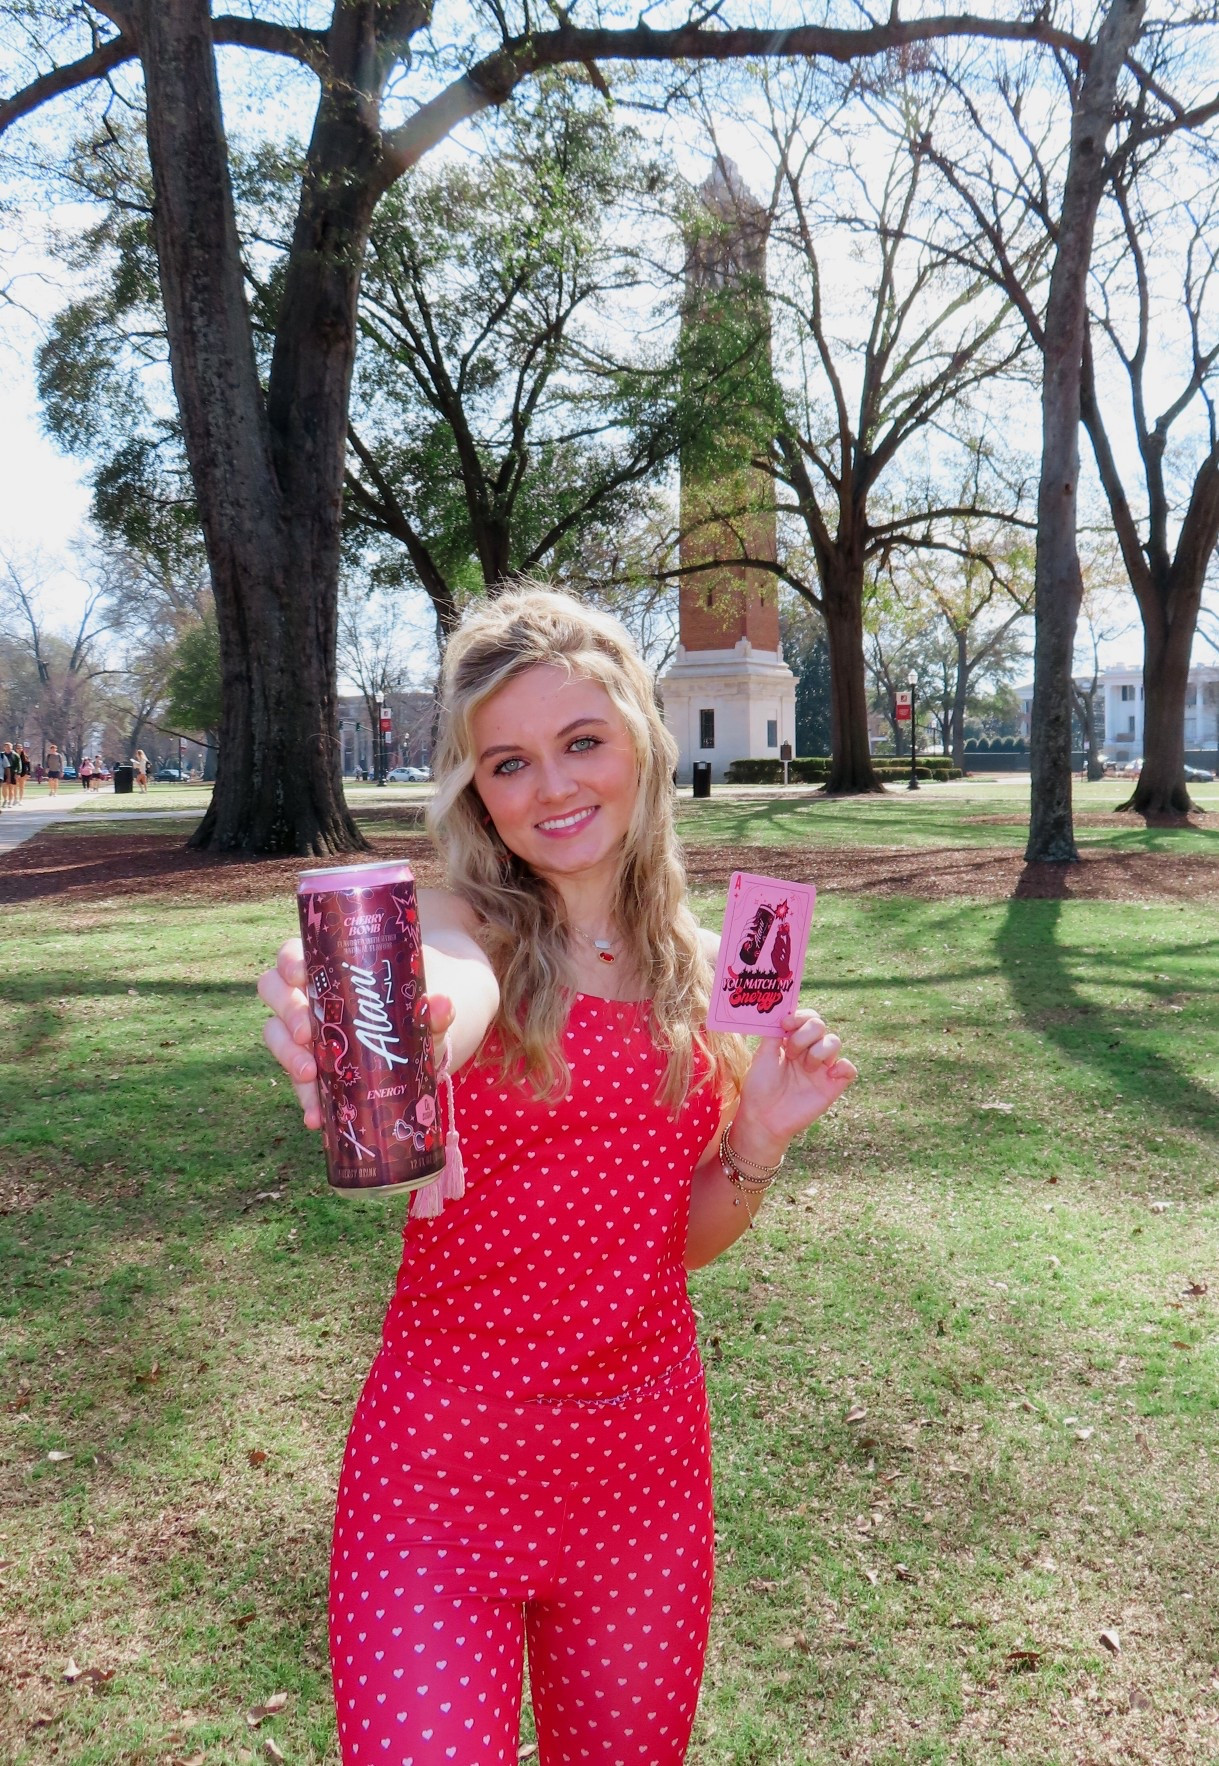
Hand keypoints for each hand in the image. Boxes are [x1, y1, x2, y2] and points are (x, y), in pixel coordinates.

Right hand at [256, 937, 455, 1132]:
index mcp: (328, 968)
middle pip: (275, 992)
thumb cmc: (413, 1006)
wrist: (422, 1038)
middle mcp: (308, 996)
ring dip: (287, 1056)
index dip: (289, 962)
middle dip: (287, 1014)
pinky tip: (316, 1117)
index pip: (293, 955)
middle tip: (308, 1034)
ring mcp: (305, 1032)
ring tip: (308, 1076)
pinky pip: (298, 1081)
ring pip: (277, 1035)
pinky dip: (306, 1099)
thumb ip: (434, 1007)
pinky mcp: (311, 1067)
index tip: (300, 976)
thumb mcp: (423, 1005)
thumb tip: (440, 1004)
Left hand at [732, 1009, 856, 1161]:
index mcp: (792, 1041)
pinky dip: (842, 1067)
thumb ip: (774, 1032)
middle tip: (790, 1053)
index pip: (806, 1017)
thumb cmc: (759, 1087)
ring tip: (804, 1068)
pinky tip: (827, 1074)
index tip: (785, 1024)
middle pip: (820, 1025)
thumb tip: (782, 1011)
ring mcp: (822, 1067)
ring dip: (818, 1050)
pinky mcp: (832, 1085)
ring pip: (835, 1041)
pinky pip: (849, 1069)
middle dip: (804, 1035)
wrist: (763, 1118)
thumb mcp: (762, 1055)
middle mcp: (809, 1051)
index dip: (800, 1016)